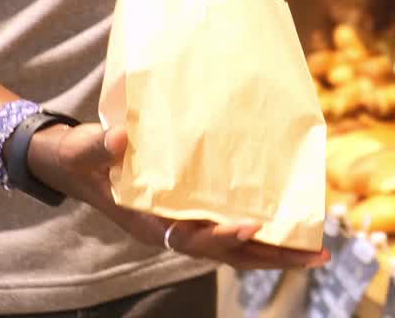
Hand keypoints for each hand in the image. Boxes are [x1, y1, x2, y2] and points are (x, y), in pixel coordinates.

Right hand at [28, 123, 329, 269]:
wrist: (77, 166)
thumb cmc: (83, 158)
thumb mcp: (86, 150)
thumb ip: (101, 146)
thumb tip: (121, 137)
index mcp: (148, 222)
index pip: (190, 239)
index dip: (222, 236)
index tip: (252, 227)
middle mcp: (171, 231)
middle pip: (226, 254)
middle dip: (270, 257)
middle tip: (314, 255)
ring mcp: (183, 227)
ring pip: (235, 250)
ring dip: (275, 253)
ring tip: (316, 252)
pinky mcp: (192, 216)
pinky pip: (232, 233)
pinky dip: (262, 237)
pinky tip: (290, 230)